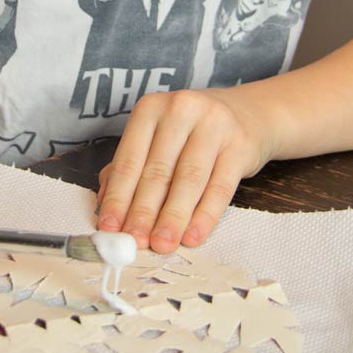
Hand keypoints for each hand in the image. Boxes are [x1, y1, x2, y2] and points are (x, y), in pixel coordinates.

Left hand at [95, 88, 275, 252]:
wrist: (248, 113)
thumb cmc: (192, 131)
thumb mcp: (158, 137)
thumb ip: (131, 165)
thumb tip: (105, 202)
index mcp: (151, 108)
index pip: (129, 159)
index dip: (118, 197)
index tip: (109, 227)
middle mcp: (181, 110)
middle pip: (158, 171)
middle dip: (143, 212)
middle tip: (134, 242)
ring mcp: (214, 125)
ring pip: (188, 179)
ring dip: (173, 217)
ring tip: (162, 244)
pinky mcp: (240, 145)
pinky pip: (220, 187)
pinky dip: (205, 216)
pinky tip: (193, 236)